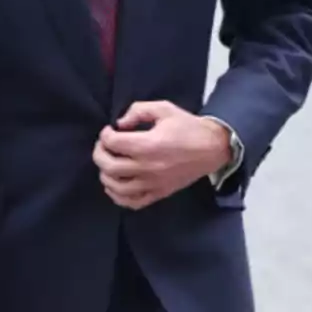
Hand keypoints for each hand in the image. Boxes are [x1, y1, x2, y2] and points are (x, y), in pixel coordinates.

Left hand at [92, 101, 230, 210]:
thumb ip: (137, 111)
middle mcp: (148, 167)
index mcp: (148, 145)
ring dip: (105, 175)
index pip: (113, 143)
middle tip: (103, 145)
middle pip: (109, 166)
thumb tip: (120, 123)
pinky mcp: (160, 193)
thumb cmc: (187, 127)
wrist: (212, 148)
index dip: (105, 134)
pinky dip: (118, 197)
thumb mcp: (163, 109)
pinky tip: (114, 186)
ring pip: (117, 187)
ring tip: (107, 163)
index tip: (109, 130)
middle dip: (99, 153)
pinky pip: (133, 203)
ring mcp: (153, 184)